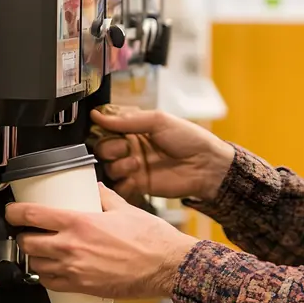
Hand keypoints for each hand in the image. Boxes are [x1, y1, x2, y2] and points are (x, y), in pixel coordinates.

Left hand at [6, 186, 196, 300]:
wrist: (167, 267)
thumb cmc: (151, 240)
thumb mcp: (125, 209)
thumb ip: (105, 197)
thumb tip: (94, 189)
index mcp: (80, 223)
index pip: (32, 215)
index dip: (14, 212)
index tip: (12, 211)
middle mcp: (72, 247)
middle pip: (28, 242)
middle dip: (22, 235)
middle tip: (27, 230)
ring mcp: (75, 269)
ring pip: (36, 265)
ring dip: (32, 257)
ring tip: (39, 250)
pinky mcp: (82, 287)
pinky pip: (50, 284)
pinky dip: (45, 276)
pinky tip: (50, 270)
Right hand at [91, 105, 234, 203]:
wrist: (207, 165)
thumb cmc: (189, 139)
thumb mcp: (158, 120)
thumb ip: (127, 119)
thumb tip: (97, 114)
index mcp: (135, 129)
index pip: (107, 129)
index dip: (104, 131)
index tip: (109, 131)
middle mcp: (132, 147)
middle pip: (103, 149)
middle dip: (110, 149)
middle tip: (126, 148)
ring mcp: (135, 167)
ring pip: (109, 168)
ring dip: (119, 166)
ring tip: (137, 164)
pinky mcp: (140, 185)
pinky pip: (120, 187)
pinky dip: (123, 184)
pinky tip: (135, 180)